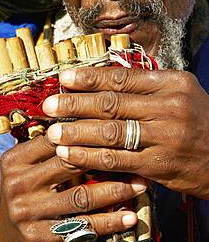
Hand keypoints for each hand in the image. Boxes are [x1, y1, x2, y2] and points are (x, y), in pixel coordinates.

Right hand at [0, 133, 145, 241]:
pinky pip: (83, 226)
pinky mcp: (39, 236)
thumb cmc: (29, 195)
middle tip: (136, 154)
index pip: (56, 138)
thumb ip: (50, 150)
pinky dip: (110, 221)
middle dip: (107, 158)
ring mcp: (27, 212)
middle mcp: (17, 184)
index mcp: (14, 160)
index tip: (117, 128)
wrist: (12, 241)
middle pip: (70, 164)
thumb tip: (94, 123)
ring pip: (81, 196)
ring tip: (141, 185)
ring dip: (116, 191)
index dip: (89, 132)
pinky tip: (130, 217)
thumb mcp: (28, 169)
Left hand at [43, 67, 208, 198]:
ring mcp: (164, 136)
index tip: (64, 78)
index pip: (123, 77)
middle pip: (112, 103)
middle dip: (75, 104)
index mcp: (173, 84)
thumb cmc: (200, 126)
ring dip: (77, 131)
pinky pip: (116, 159)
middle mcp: (169, 106)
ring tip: (53, 132)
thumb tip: (105, 84)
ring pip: (111, 131)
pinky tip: (70, 154)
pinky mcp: (158, 165)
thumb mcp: (182, 97)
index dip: (90, 77)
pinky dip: (90, 156)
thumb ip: (148, 90)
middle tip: (48, 105)